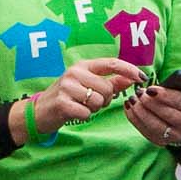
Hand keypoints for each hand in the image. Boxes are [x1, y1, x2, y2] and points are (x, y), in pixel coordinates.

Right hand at [19, 57, 144, 139]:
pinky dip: (85, 116)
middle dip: (105, 99)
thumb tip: (132, 79)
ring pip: (99, 101)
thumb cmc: (69, 98)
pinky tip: (74, 113)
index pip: (111, 63)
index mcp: (83, 66)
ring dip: (94, 109)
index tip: (142, 77)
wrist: (38, 112)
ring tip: (81, 106)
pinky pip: (88, 112)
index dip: (129, 70)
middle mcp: (74, 72)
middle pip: (107, 88)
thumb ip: (111, 82)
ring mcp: (66, 87)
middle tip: (90, 101)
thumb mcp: (89, 86)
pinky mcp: (62, 102)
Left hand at [123, 76, 180, 150]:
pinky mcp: (160, 141)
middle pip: (167, 114)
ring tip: (133, 99)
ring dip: (141, 111)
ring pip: (154, 124)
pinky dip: (135, 119)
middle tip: (139, 93)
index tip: (151, 88)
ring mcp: (173, 136)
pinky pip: (144, 131)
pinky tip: (130, 107)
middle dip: (150, 103)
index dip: (166, 96)